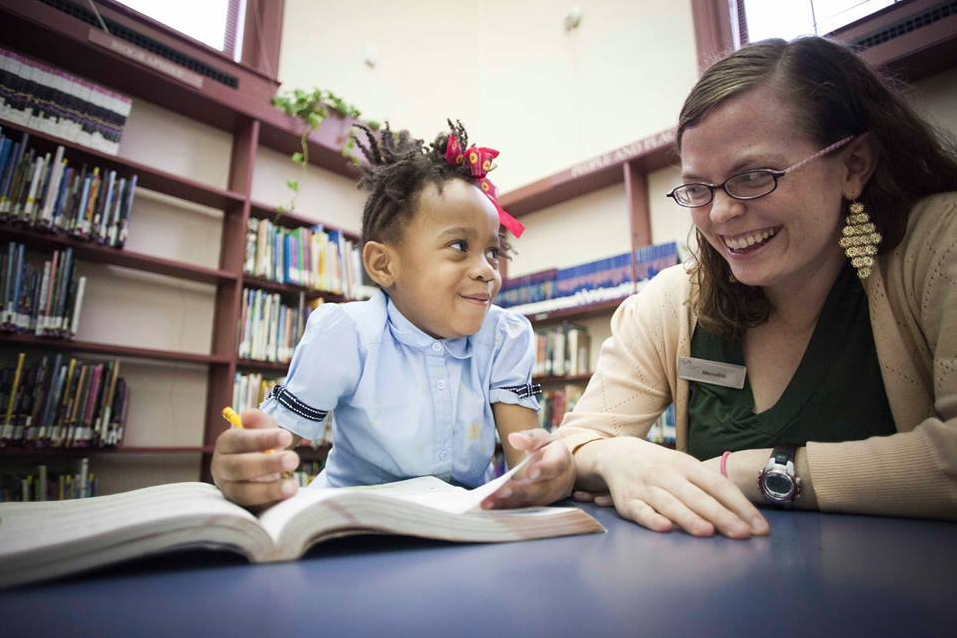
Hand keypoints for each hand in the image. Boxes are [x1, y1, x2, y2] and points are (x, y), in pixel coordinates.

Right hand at [211, 409, 299, 507]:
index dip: (261, 438)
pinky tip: (287, 499)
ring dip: (269, 490)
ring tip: (292, 486)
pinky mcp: (241, 508)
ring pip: (243, 493)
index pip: (238, 440)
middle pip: (239, 467)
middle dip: (267, 464)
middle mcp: (222, 468)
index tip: (286, 437)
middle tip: (294, 459)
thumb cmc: (263, 446)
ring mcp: (229, 490)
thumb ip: (260, 422)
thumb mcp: (264, 430)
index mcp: (225, 445)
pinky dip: (270, 505)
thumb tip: (248, 415)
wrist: (264, 468)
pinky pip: (253, 510)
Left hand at [480, 429, 574, 508]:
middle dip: (520, 492)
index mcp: (561, 461)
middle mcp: (557, 483)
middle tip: (502, 491)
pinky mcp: (536, 505)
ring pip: (529, 502)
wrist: (559, 468)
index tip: (531, 473)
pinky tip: (489, 505)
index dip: (544, 470)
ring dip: (507, 503)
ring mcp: (547, 497)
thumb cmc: (548, 449)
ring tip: (488, 502)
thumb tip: (514, 438)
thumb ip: (530, 438)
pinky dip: (504, 508)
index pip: (555, 466)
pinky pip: (521, 509)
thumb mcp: (542, 438)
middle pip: (540, 490)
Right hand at [587, 437, 768, 538]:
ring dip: (688, 518)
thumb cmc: (662, 466)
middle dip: (721, 516)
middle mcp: (668, 475)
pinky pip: (641, 511)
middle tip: (743, 535)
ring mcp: (647, 488)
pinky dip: (652, 520)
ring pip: (670, 504)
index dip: (741, 506)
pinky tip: (664, 528)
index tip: (759, 527)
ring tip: (707, 532)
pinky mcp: (627, 502)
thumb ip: (710, 488)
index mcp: (688, 466)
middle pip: (698, 496)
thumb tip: (743, 514)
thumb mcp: (686, 467)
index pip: (719, 485)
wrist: (618, 454)